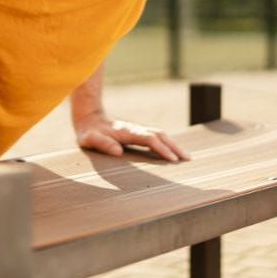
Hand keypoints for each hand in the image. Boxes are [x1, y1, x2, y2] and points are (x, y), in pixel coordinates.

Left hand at [73, 113, 190, 161]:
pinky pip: (155, 137)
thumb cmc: (89, 132)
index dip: (161, 149)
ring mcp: (137, 130)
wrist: (88, 118)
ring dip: (173, 144)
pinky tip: (172, 150)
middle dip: (174, 146)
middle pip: (160, 135)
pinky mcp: (137, 133)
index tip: (172, 159)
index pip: (149, 139)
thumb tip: (117, 151)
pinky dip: (167, 143)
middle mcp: (135, 129)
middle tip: (188, 158)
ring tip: (186, 156)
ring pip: (160, 135)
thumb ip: (103, 143)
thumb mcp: (90, 139)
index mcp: (127, 132)